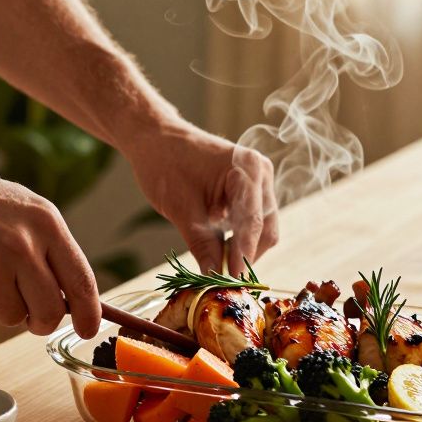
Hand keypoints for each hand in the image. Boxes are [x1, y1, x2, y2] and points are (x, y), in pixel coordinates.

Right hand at [0, 150, 101, 337]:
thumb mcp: (21, 208)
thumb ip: (47, 247)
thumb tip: (70, 295)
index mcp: (45, 223)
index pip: (81, 279)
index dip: (89, 313)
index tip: (88, 329)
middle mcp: (23, 245)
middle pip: (50, 311)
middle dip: (41, 321)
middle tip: (29, 316)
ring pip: (13, 317)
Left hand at [126, 123, 278, 274]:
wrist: (155, 139)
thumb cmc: (165, 164)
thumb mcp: (182, 209)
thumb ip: (202, 245)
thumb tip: (214, 279)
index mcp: (248, 169)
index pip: (253, 223)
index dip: (243, 256)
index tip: (233, 282)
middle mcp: (262, 173)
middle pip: (266, 229)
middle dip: (246, 256)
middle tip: (224, 281)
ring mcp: (259, 182)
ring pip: (262, 229)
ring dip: (243, 249)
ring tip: (219, 267)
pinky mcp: (250, 191)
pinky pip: (253, 222)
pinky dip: (239, 239)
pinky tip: (220, 250)